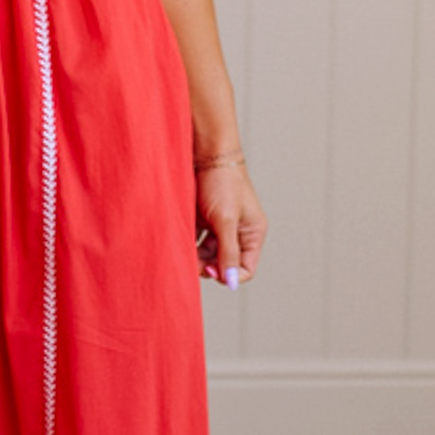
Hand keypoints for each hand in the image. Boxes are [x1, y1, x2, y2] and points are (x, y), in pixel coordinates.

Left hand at [195, 162, 267, 289]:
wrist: (206, 153)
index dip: (228, 274)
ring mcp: (221, 227)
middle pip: (224, 264)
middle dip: (208, 265)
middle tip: (191, 261)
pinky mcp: (205, 220)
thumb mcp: (225, 220)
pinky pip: (198, 241)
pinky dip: (189, 244)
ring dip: (196, 256)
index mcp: (253, 234)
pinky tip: (180, 240)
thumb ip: (228, 252)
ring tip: (184, 249)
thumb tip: (233, 282)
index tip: (209, 269)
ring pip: (208, 254)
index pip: (246, 269)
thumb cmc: (222, 182)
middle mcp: (239, 233)